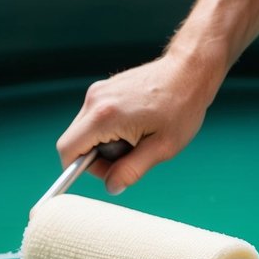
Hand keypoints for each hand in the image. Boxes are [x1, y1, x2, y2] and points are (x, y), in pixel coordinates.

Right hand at [56, 55, 216, 194]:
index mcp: (104, 116)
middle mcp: (95, 100)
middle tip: (129, 156)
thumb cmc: (181, 108)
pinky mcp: (105, 87)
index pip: (68, 149)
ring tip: (136, 138)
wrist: (190, 71)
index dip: (77, 169)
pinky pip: (94, 117)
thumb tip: (111, 186)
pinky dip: (108, 129)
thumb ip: (132, 170)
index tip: (107, 173)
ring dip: (104, 143)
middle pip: (74, 140)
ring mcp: (98, 91)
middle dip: (95, 157)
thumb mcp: (162, 148)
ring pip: (85, 129)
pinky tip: (135, 125)